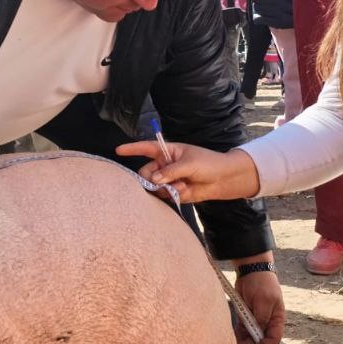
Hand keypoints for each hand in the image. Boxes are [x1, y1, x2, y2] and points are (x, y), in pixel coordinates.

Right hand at [116, 140, 259, 203]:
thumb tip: (154, 180)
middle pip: (146, 173)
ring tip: (181, 184)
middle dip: (149, 179)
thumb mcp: (190, 163)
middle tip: (157, 183)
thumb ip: (171, 171)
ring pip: (155, 186)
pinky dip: (174, 194)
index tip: (118, 150)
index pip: (147, 148)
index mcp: (168, 151)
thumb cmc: (208, 163)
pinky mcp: (175, 192)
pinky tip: (186, 189)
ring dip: (165, 187)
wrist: (224, 179)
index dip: (132, 148)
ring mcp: (169, 179)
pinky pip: (165, 195)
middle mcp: (166, 165)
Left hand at [232, 260, 285, 343]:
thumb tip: (258, 333)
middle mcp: (267, 321)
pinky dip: (238, 335)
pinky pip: (242, 330)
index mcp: (277, 319)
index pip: (274, 339)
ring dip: (244, 342)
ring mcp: (256, 319)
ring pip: (250, 337)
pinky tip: (233, 337)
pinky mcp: (245, 316)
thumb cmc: (262, 284)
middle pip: (261, 340)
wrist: (250, 270)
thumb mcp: (264, 301)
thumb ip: (262, 318)